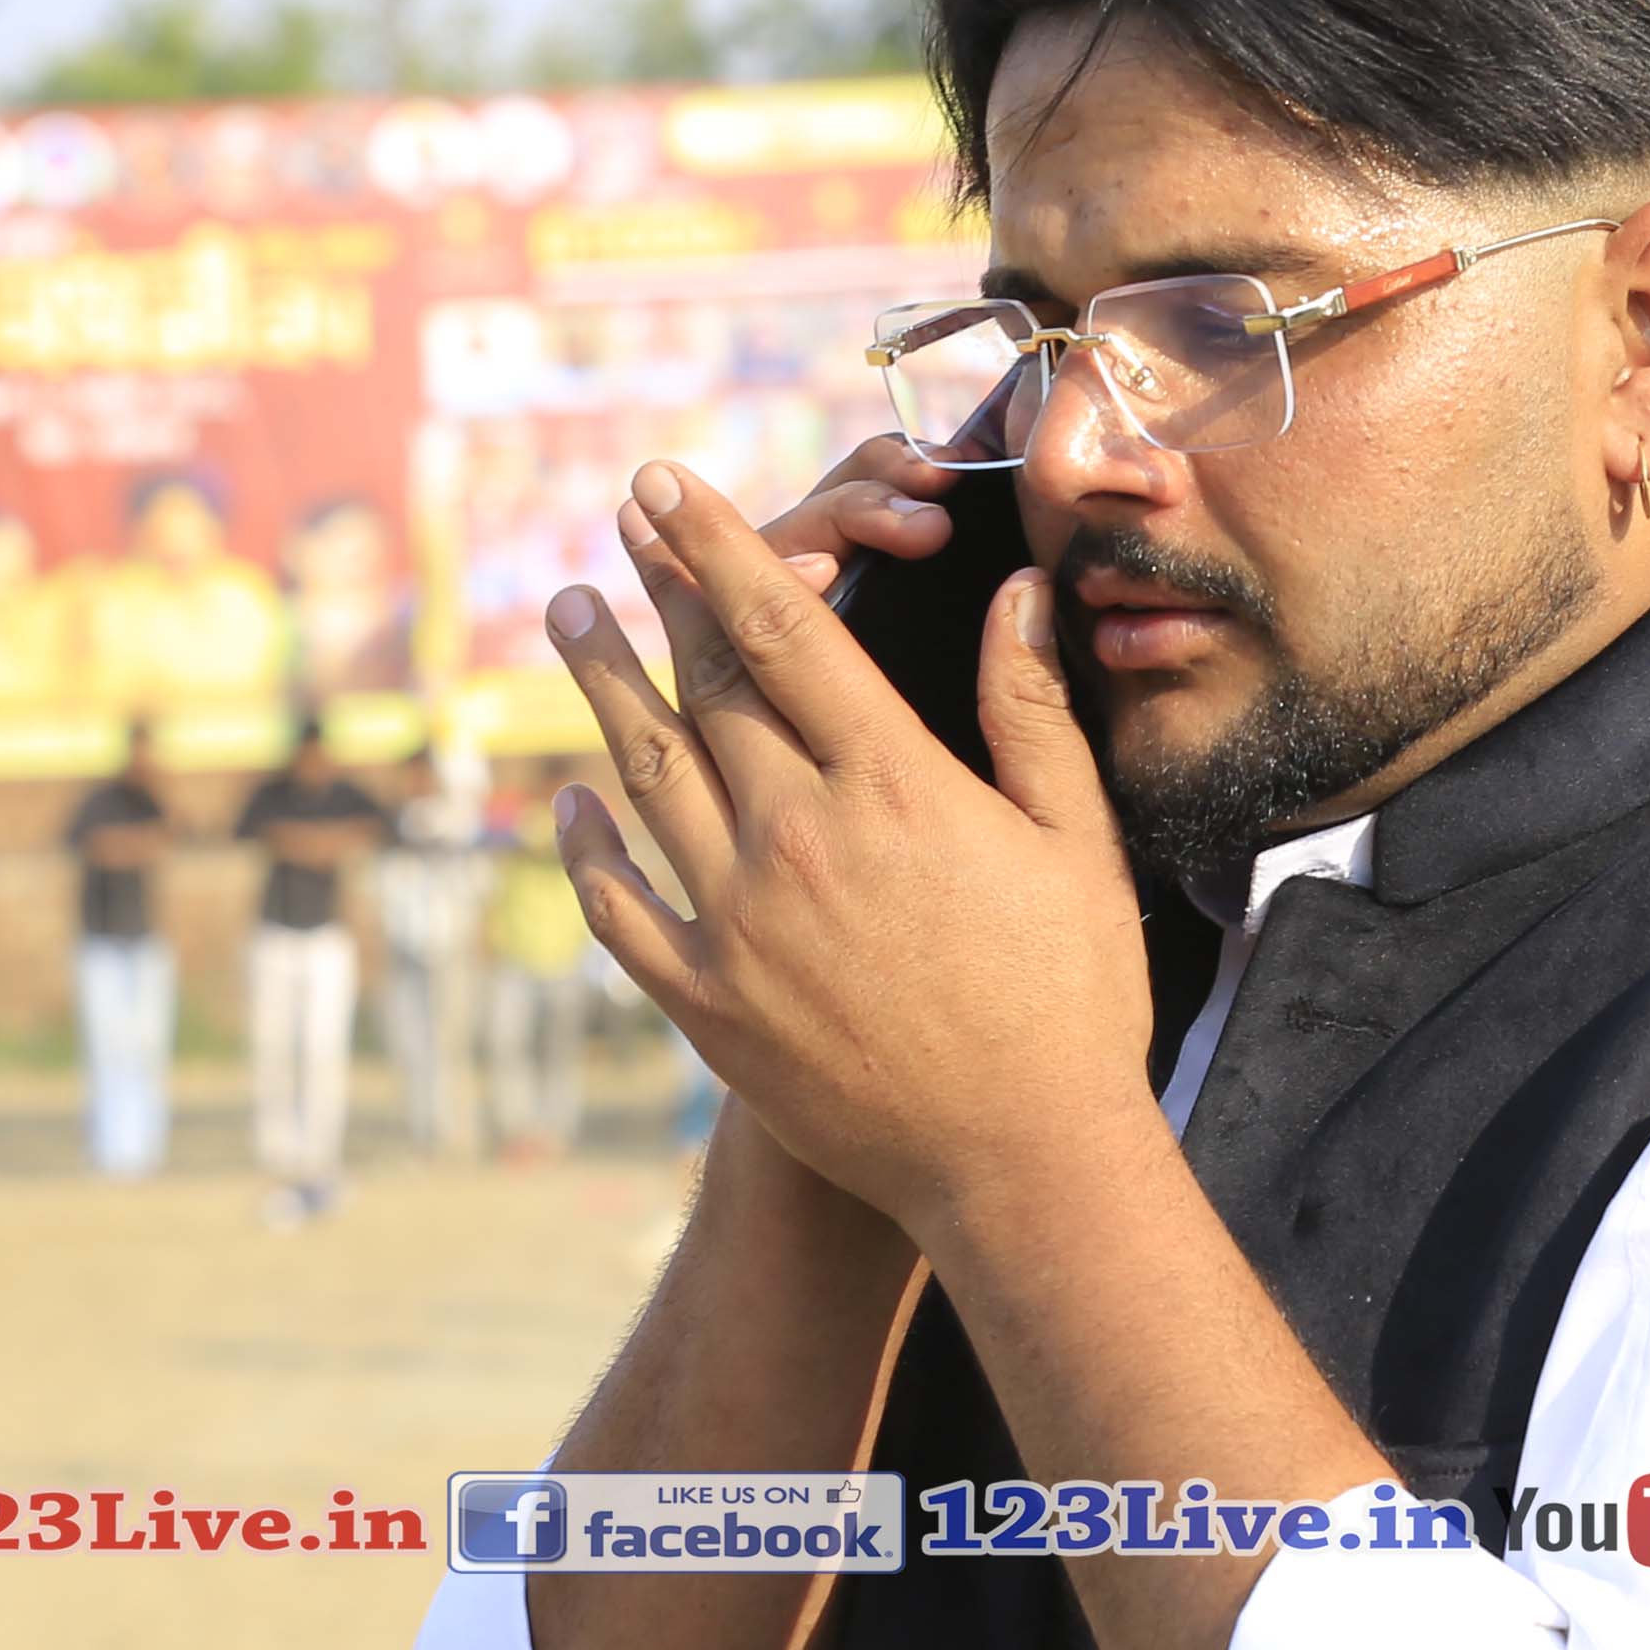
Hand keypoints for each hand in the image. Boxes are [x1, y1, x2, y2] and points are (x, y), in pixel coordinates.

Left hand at [548, 459, 1152, 1252]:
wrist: (1020, 1164)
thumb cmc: (1070, 1002)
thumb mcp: (1077, 844)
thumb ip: (1032, 710)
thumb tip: (1018, 590)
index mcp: (893, 784)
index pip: (784, 628)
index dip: (717, 545)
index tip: (667, 484)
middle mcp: (798, 837)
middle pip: (706, 682)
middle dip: (659, 588)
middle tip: (621, 524)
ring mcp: (738, 922)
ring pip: (644, 771)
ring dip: (601, 682)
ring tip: (571, 612)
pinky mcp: (705, 1003)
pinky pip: (621, 905)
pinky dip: (588, 843)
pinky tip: (573, 799)